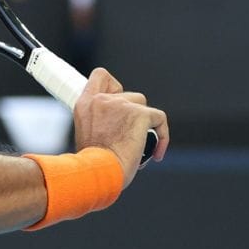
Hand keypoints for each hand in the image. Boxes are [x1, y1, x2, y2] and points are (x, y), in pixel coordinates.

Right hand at [72, 66, 167, 186]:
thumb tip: (116, 125)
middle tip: (127, 136)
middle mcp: (102, 100)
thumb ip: (99, 121)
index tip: (115, 101)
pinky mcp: (140, 114)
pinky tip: (157, 153)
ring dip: (143, 122)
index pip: (100, 76)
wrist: (99, 172)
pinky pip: (159, 119)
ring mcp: (122, 105)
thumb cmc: (92, 164)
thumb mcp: (86, 135)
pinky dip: (162, 136)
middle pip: (127, 94)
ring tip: (138, 145)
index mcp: (85, 104)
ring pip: (142, 105)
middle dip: (131, 113)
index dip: (112, 86)